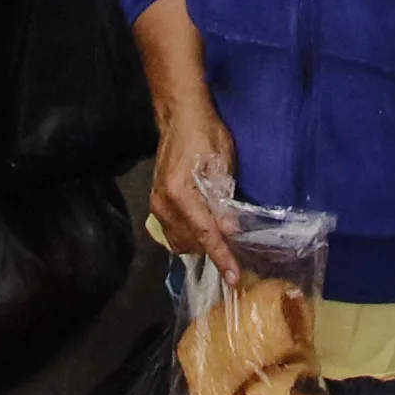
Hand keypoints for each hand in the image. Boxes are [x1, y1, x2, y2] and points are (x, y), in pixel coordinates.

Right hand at [146, 103, 239, 261]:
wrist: (180, 116)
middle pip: (192, 242)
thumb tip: (229, 230)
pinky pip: (172, 234)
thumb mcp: (222, 163)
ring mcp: (156, 205)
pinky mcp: (155, 204)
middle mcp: (163, 203)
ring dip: (201, 245)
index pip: (206, 233)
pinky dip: (189, 238)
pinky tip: (203, 231)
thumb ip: (223, 198)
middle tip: (238, 252)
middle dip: (214, 250)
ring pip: (180, 242)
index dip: (222, 257)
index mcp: (180, 192)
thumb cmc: (205, 134)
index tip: (234, 277)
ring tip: (222, 240)